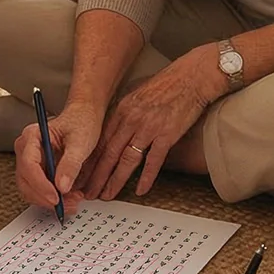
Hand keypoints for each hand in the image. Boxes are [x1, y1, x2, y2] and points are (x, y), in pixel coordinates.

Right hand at [14, 100, 102, 218]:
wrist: (85, 116)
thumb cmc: (82, 122)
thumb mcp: (80, 142)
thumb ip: (71, 164)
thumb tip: (62, 187)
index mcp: (32, 136)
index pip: (28, 164)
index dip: (40, 184)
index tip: (56, 197)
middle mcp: (26, 149)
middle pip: (25, 181)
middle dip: (45, 197)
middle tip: (68, 205)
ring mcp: (30, 161)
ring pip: (30, 189)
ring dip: (50, 201)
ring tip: (74, 201)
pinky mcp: (38, 171)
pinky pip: (39, 190)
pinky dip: (53, 199)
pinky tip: (70, 198)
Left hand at [80, 51, 214, 199]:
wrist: (190, 78)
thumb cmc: (166, 84)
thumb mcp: (137, 93)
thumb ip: (125, 112)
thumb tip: (116, 127)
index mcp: (121, 110)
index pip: (100, 141)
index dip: (89, 160)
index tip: (82, 174)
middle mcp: (131, 120)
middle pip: (108, 153)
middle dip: (96, 176)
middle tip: (87, 192)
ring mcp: (148, 128)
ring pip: (126, 160)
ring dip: (115, 180)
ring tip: (107, 195)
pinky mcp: (166, 135)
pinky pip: (153, 161)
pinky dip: (146, 177)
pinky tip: (140, 191)